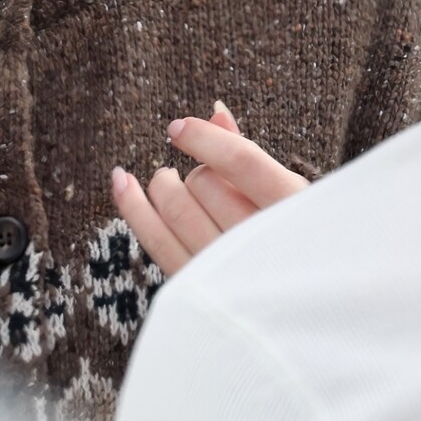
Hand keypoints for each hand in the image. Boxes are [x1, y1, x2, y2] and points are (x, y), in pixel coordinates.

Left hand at [111, 103, 309, 274]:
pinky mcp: (198, 289)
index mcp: (295, 210)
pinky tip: (121, 183)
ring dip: (163, 186)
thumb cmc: (297, 242)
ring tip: (166, 181)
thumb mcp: (288, 196)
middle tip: (199, 176)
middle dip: (195, 171)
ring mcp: (226, 271)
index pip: (242, 162)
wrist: (299, 309)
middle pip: (205, 184)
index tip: (179, 127)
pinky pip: (156, 242)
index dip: (205, 139)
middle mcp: (261, 244)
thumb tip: (215, 111)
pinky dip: (133, 207)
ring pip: (177, 210)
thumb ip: (250, 155)